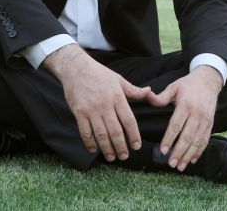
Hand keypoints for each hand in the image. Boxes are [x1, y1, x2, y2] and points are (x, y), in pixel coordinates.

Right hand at [43, 45, 153, 161]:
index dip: (133, 135)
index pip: (128, 120)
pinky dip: (89, 143)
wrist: (76, 68)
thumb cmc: (99, 73)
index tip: (136, 146)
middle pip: (115, 130)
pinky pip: (85, 132)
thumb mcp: (119, 79)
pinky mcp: (79, 113)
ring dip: (107, 148)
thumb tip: (150, 92)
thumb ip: (134, 90)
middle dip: (121, 146)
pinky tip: (94, 150)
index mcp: (118, 97)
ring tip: (111, 157)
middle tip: (125, 156)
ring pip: (101, 134)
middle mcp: (105, 105)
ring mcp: (91, 110)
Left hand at [148, 65, 222, 171]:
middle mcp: (197, 114)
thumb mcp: (174, 86)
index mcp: (186, 104)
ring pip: (197, 141)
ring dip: (188, 155)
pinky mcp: (210, 124)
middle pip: (187, 136)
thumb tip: (147, 97)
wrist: (209, 81)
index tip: (163, 150)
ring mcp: (205, 120)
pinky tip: (192, 160)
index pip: (176, 125)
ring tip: (180, 166)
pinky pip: (205, 140)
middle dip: (179, 151)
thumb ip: (161, 96)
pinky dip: (199, 151)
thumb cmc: (188, 84)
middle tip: (171, 163)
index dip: (170, 138)